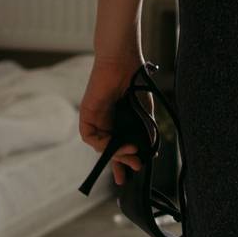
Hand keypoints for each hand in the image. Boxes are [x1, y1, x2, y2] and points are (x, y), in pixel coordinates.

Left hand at [79, 54, 141, 185]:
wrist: (125, 63)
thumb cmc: (136, 83)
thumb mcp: (145, 114)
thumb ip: (146, 133)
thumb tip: (150, 154)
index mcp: (119, 122)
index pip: (118, 147)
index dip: (123, 162)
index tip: (131, 174)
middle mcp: (106, 122)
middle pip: (109, 150)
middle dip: (120, 162)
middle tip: (135, 167)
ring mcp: (96, 118)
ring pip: (100, 146)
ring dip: (115, 153)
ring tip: (132, 152)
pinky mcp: (87, 114)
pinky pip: (90, 137)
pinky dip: (102, 144)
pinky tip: (115, 144)